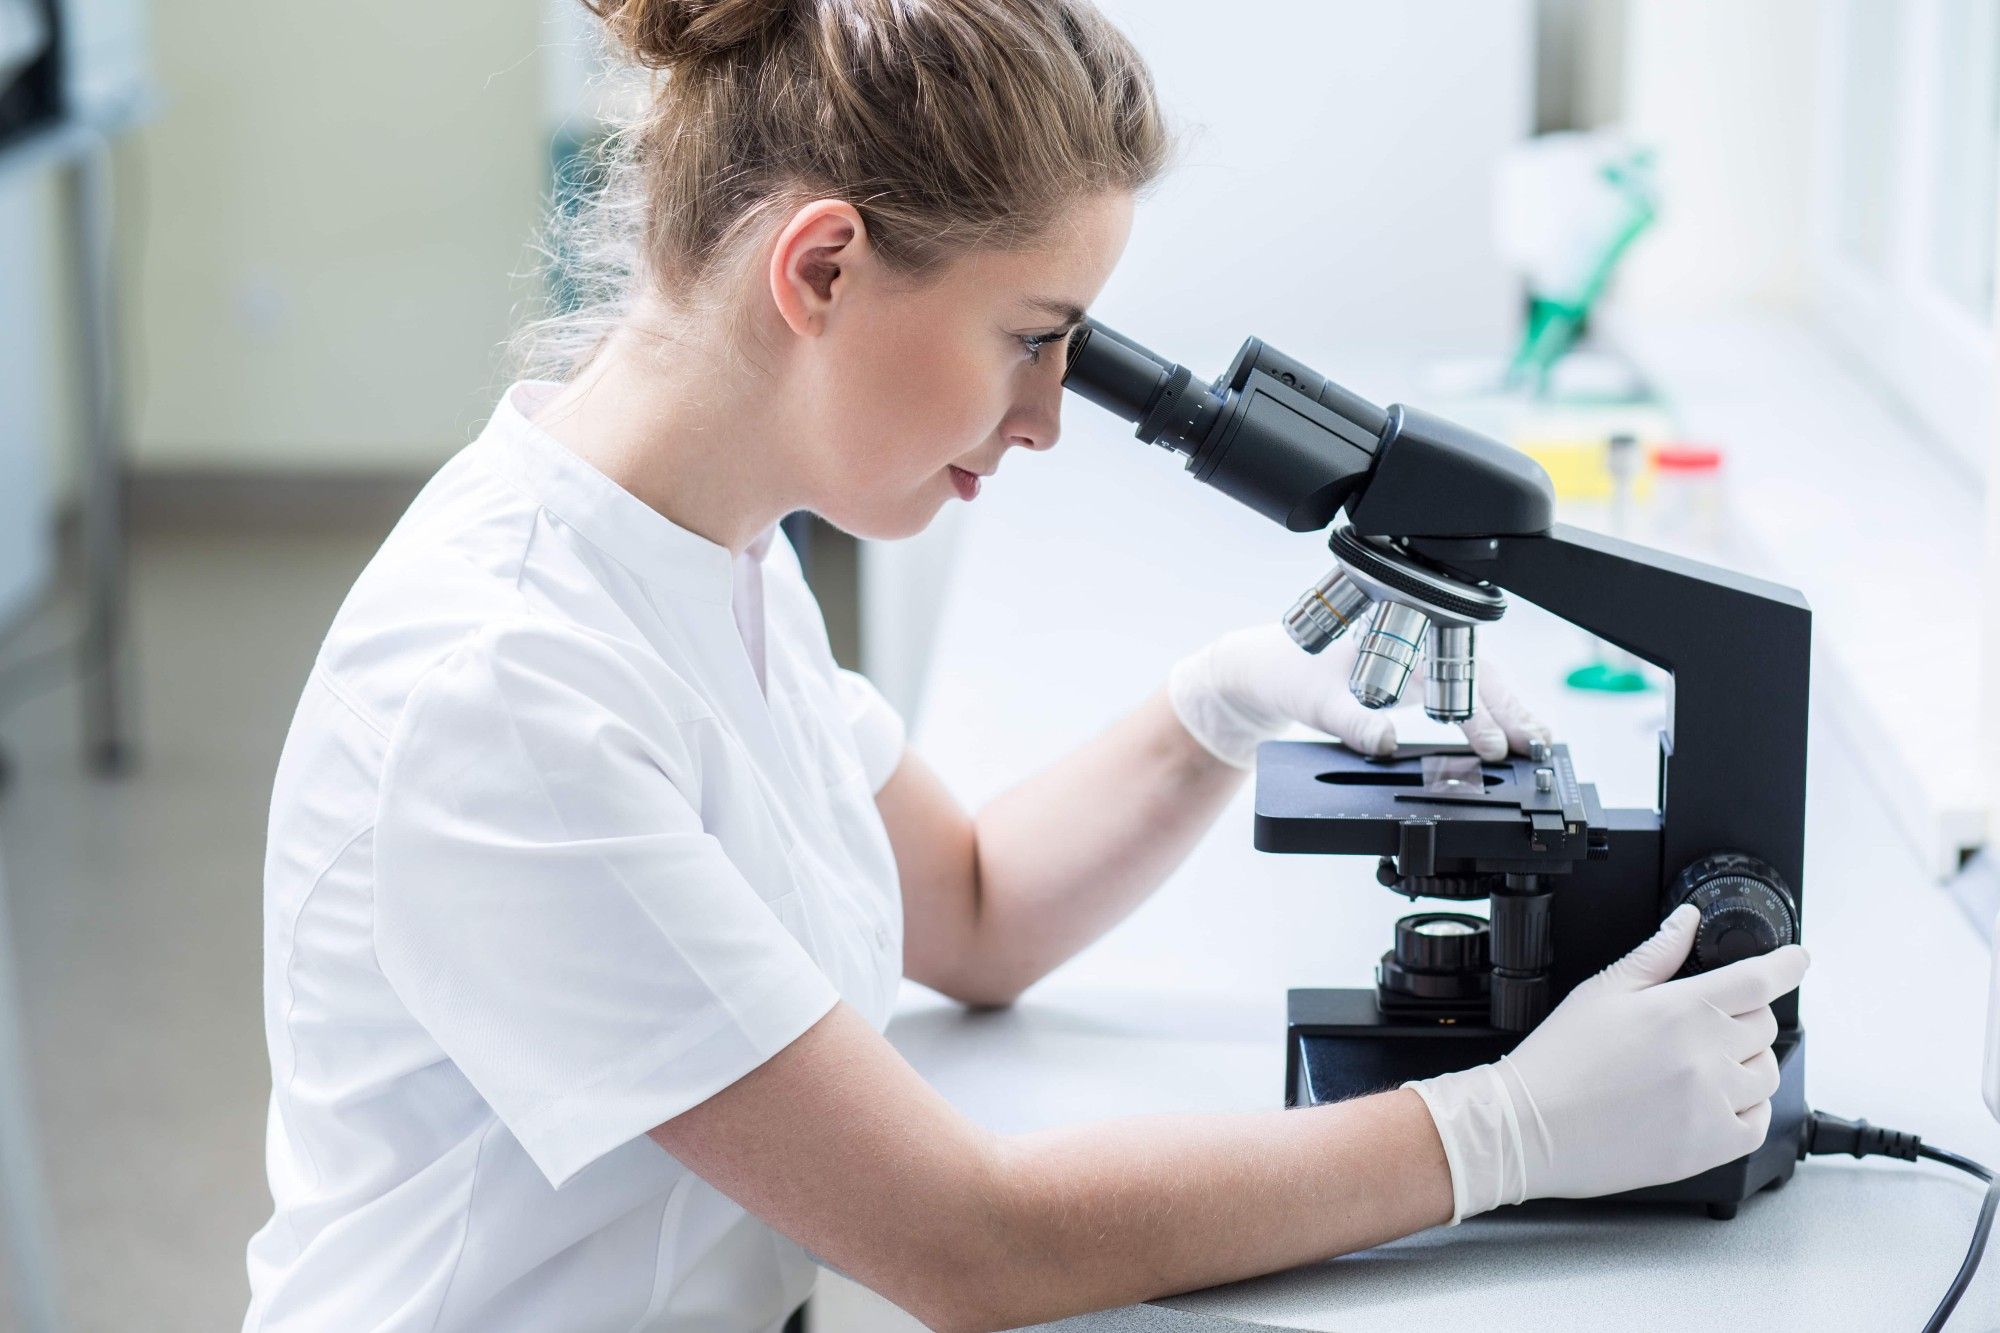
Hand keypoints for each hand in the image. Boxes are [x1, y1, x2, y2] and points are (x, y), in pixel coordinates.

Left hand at [1167, 622, 1548, 767]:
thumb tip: (1388, 742)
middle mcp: (1416, 648)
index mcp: (1400, 643)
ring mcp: (1418, 662)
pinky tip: (1504, 734)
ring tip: (1537, 741)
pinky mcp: (1413, 678)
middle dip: (1514, 711)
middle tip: (1542, 746)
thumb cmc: (1292, 675)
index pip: (1457, 677)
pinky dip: (1486, 711)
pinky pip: (1460, 690)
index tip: (1500, 745)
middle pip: (1480, 677)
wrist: (1266, 669)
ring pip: (1476, 682)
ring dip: (1507, 711)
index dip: (1483, 712)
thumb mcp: (1318, 703)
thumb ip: (1353, 722)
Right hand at [1404, 905, 1809, 1222]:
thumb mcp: (1602, 992)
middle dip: (1741, 1021)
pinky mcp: (1713, 1146)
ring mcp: (1714, 1103)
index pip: (1758, 979)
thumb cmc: (1560, 1061)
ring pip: (1766, 1074)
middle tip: (1697, 1031)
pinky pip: (1759, 1123)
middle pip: (1764, 1025)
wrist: (1530, 1127)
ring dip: (1744, 1066)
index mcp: (1681, 1009)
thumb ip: (1656, 954)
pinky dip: (1744, 1111)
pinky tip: (1706, 1104)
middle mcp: (1706, 1055)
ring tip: (1694, 1071)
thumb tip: (1687, 921)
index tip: (1797, 960)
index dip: (1787, 964)